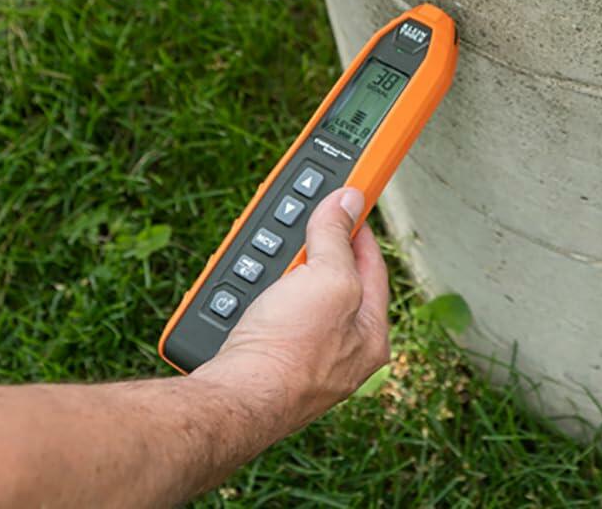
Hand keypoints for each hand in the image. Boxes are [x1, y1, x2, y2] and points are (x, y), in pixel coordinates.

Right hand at [192, 187, 390, 443]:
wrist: (230, 401)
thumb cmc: (288, 350)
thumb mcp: (327, 278)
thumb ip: (338, 236)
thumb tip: (348, 201)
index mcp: (370, 335)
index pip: (371, 264)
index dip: (357, 227)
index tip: (345, 200)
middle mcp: (340, 352)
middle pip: (330, 278)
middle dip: (310, 249)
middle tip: (296, 225)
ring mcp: (300, 359)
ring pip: (292, 294)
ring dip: (276, 270)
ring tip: (265, 255)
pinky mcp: (263, 362)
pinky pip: (263, 314)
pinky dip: (254, 295)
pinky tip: (243, 287)